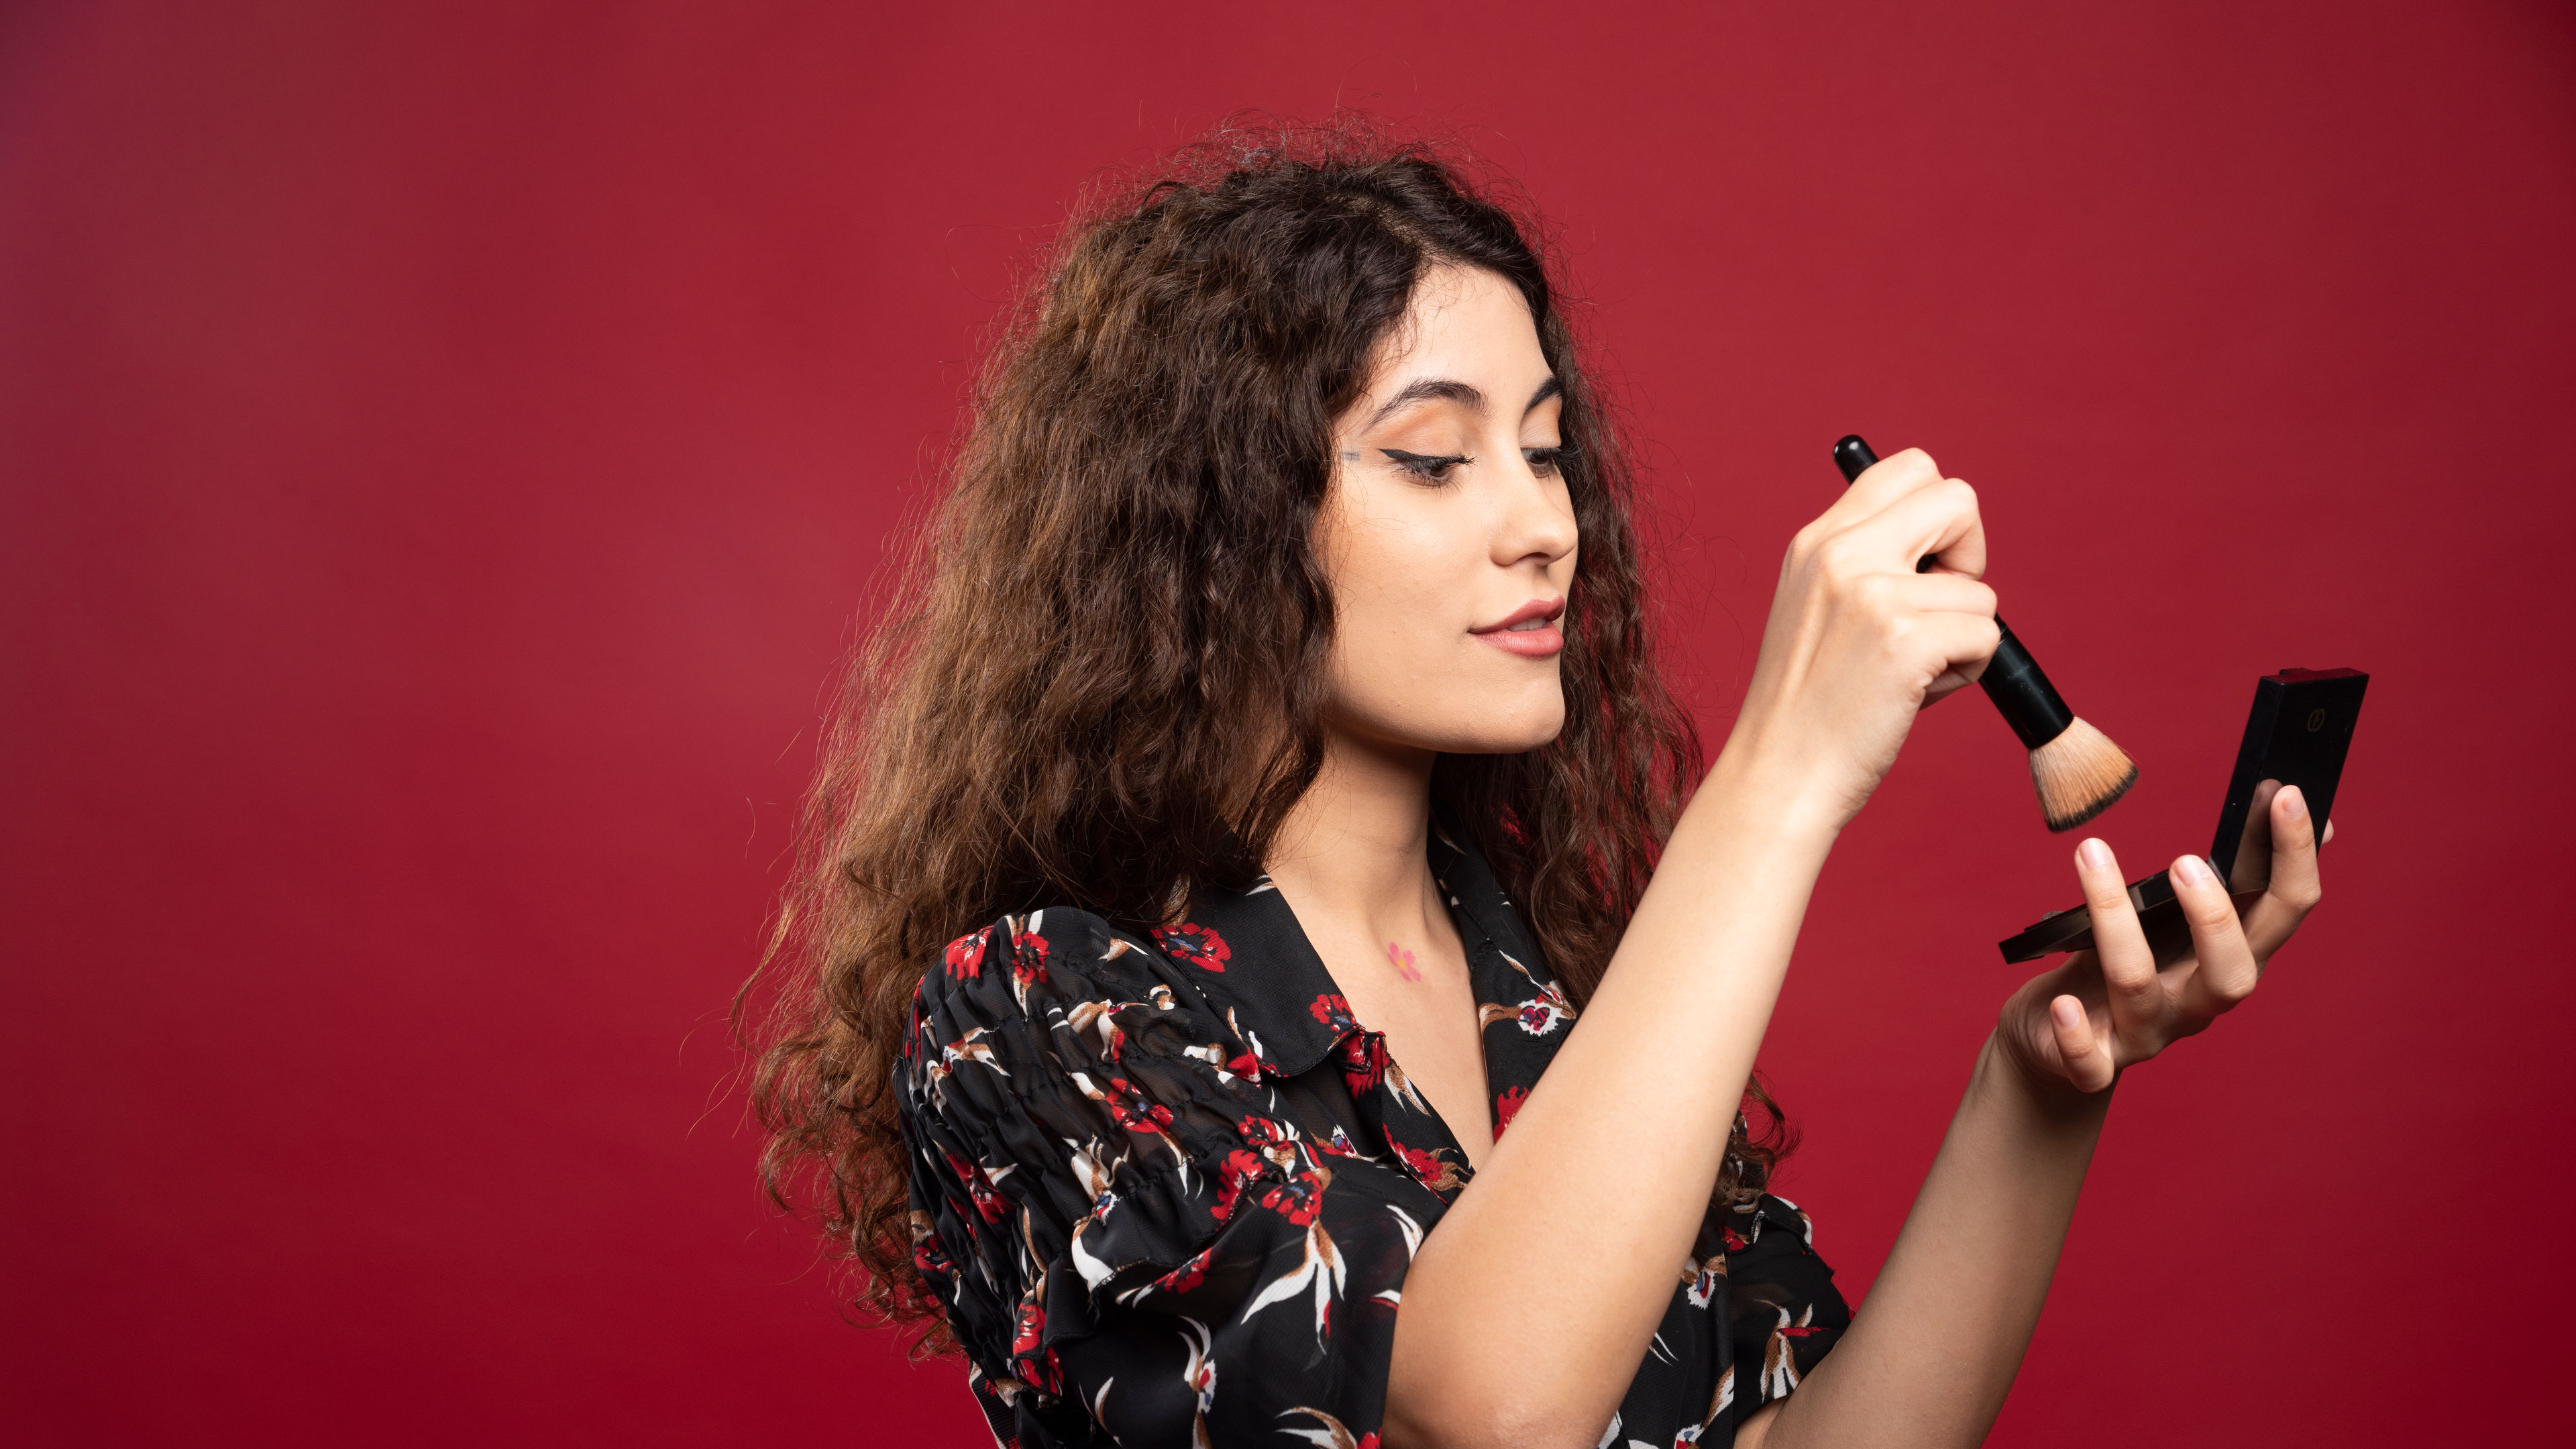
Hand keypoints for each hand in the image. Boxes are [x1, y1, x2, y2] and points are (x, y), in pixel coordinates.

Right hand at [1722, 448, 1999, 828]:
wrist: (1778, 774)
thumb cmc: (1806, 705)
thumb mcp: (1814, 607)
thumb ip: (1864, 563)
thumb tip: (1944, 546)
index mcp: (1818, 540)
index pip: (1909, 469)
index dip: (1940, 515)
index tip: (1927, 566)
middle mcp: (1842, 554)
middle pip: (1958, 498)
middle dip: (1971, 551)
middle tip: (1941, 606)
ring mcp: (1874, 594)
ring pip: (1980, 589)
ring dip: (1964, 636)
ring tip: (1911, 673)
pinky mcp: (1905, 641)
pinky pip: (1987, 635)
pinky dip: (1969, 671)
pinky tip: (1918, 695)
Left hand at [1995, 782, 2327, 1094]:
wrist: (2052, 1042)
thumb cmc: (2117, 964)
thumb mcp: (2170, 917)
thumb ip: (2223, 876)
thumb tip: (2296, 804)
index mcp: (2228, 958)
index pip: (2283, 913)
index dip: (2293, 858)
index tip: (2285, 794)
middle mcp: (2195, 1003)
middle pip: (2232, 976)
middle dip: (2215, 919)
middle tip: (2186, 861)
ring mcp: (2145, 1035)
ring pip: (2140, 988)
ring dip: (2114, 921)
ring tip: (2092, 855)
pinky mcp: (2090, 1062)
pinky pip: (2090, 1063)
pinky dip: (2076, 1035)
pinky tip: (2063, 1003)